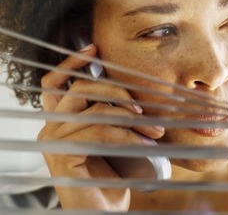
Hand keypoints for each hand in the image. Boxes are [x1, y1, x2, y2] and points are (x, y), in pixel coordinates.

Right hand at [37, 44, 164, 210]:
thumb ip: (114, 115)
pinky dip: (128, 134)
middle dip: (118, 92)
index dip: (72, 63)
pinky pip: (100, 130)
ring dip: (131, 117)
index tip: (94, 49)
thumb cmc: (112, 176)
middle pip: (80, 89)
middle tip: (144, 107)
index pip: (56, 82)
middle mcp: (51, 127)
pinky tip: (146, 143)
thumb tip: (136, 93)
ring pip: (94, 108)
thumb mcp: (115, 138)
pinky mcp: (62, 155)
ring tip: (155, 131)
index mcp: (61, 120)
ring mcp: (54, 141)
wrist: (103, 211)